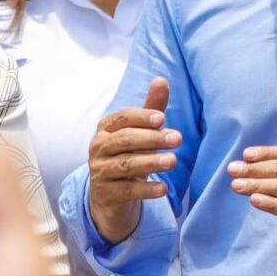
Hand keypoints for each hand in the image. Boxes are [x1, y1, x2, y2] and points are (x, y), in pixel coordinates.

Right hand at [88, 78, 180, 243]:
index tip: (162, 118)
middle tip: (177, 139)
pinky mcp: (105, 194)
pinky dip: (145, 189)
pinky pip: (126, 190)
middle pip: (126, 140)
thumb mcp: (140, 132)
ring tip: (173, 161)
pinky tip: (163, 189)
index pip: (123, 118)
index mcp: (106, 128)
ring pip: (126, 165)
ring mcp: (100, 172)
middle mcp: (98, 147)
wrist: (110, 196)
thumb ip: (151, 108)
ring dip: (151, 162)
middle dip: (152, 138)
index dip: (142, 117)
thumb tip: (161, 80)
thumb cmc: (128, 154)